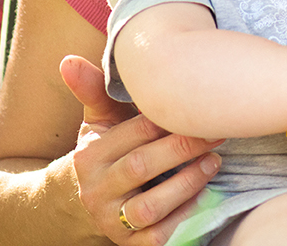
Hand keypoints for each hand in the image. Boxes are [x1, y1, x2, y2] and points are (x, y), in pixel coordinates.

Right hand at [61, 54, 222, 243]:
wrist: (83, 202)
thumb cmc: (106, 149)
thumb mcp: (99, 120)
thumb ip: (94, 89)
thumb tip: (68, 60)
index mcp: (90, 155)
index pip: (134, 133)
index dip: (169, 120)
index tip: (199, 106)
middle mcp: (96, 190)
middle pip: (142, 167)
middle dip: (184, 148)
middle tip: (218, 132)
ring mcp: (112, 220)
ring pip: (150, 206)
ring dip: (187, 183)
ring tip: (214, 162)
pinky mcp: (129, 244)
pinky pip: (159, 236)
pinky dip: (185, 216)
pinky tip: (207, 194)